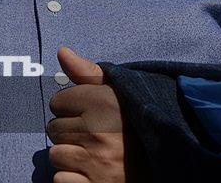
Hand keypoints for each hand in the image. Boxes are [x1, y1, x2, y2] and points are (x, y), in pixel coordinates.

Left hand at [46, 46, 132, 182]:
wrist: (167, 163)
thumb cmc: (138, 125)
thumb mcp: (118, 93)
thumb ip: (87, 73)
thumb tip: (62, 51)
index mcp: (103, 103)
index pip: (57, 101)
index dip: (71, 108)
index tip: (91, 115)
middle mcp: (98, 131)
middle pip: (54, 128)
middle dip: (70, 132)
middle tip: (95, 137)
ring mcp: (96, 162)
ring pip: (56, 154)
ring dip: (70, 156)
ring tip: (94, 154)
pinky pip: (60, 179)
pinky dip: (72, 179)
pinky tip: (91, 172)